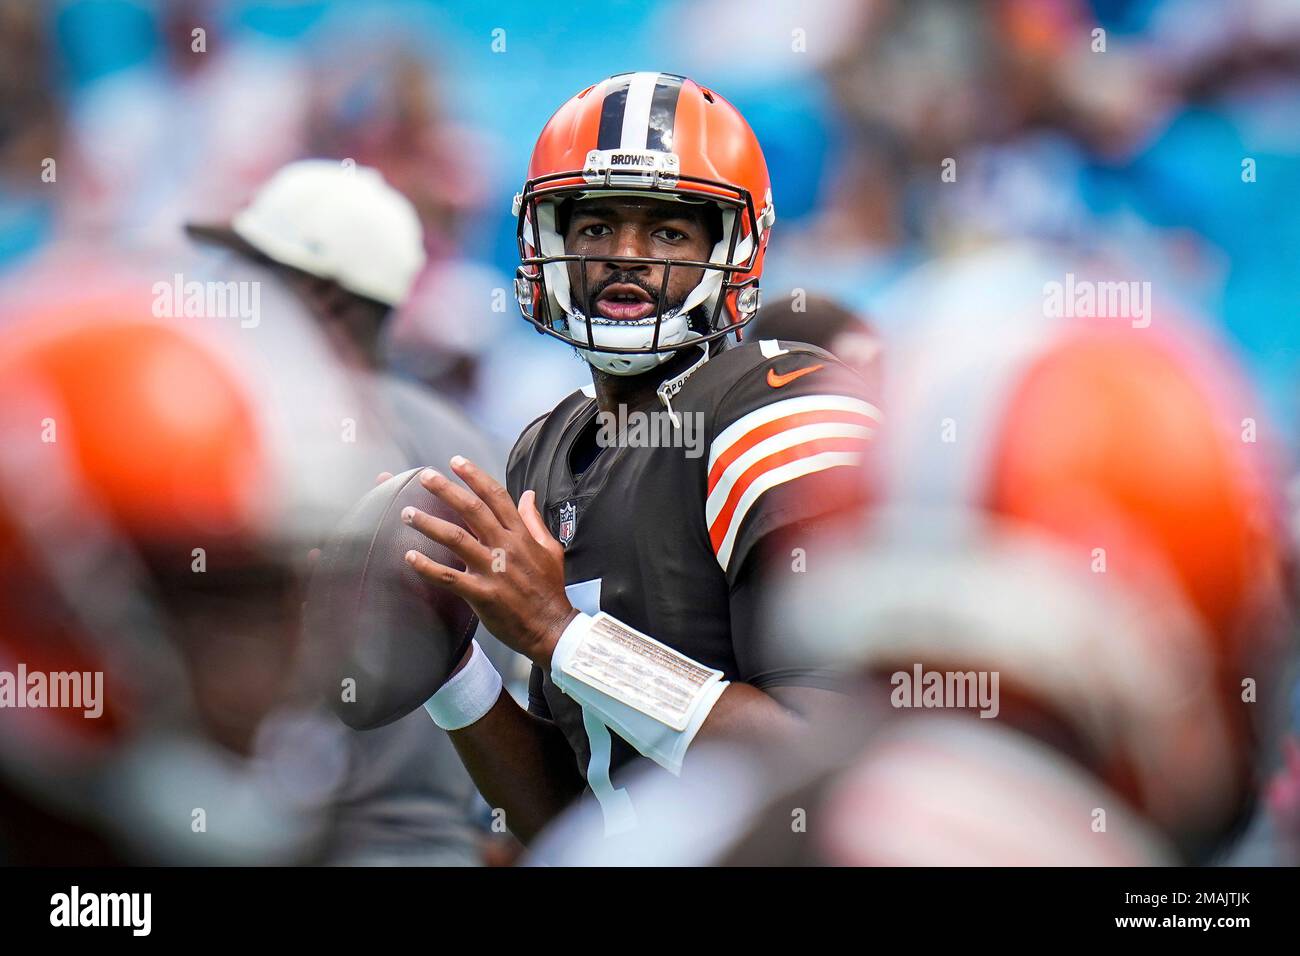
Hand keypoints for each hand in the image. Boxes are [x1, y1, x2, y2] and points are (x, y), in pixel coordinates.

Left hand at [402, 456, 576, 666]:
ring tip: (407, 513)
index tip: (456, 461)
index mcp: (521, 535)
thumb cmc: (550, 590)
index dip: (475, 477)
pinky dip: (427, 567)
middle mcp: (506, 547)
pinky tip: (409, 556)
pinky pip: (449, 577)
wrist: (552, 628)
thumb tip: (528, 494)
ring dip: (429, 523)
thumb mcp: (550, 549)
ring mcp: (493, 570)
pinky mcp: (482, 594)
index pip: (496, 497)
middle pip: (472, 510)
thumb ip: (534, 521)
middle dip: (446, 490)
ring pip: (456, 539)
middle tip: (424, 476)